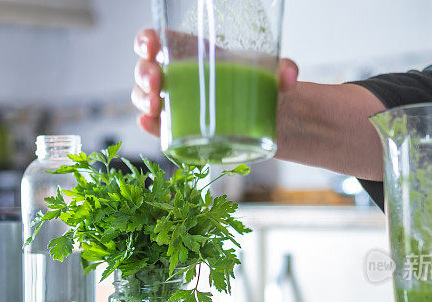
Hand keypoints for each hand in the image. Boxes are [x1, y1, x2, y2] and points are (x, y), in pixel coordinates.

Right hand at [132, 29, 299, 136]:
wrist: (270, 120)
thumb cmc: (263, 87)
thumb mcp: (274, 74)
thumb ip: (283, 70)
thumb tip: (288, 75)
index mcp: (193, 54)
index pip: (158, 41)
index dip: (146, 41)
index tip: (151, 47)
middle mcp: (179, 77)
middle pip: (146, 69)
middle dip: (144, 74)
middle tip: (158, 83)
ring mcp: (176, 104)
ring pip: (145, 97)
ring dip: (143, 100)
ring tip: (156, 106)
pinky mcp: (180, 130)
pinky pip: (156, 126)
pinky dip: (149, 125)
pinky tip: (150, 123)